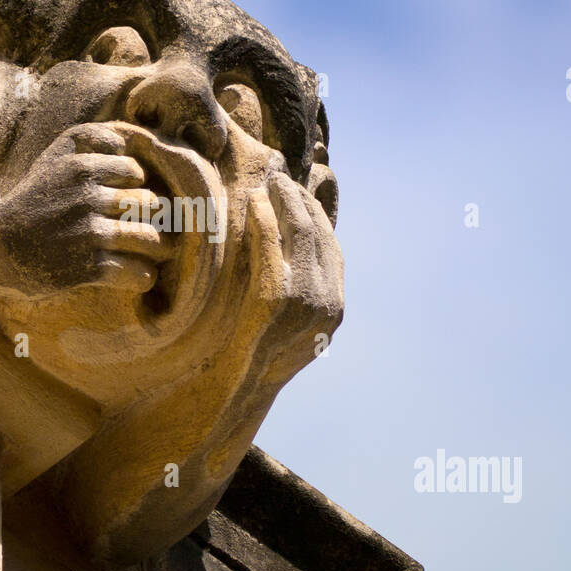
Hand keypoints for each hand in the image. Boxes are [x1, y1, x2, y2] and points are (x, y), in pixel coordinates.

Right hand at [0, 122, 172, 300]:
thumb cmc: (33, 197)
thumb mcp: (55, 155)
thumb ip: (92, 138)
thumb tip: (130, 138)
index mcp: (80, 167)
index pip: (136, 171)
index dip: (136, 185)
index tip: (126, 196)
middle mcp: (86, 198)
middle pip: (149, 203)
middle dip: (152, 216)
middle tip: (146, 225)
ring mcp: (88, 234)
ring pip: (148, 238)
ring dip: (157, 248)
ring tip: (152, 251)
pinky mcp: (87, 268)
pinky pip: (136, 272)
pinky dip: (143, 276)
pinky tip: (139, 274)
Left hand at [244, 170, 344, 383]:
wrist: (235, 388)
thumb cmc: (255, 358)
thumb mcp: (292, 330)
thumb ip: (304, 296)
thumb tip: (302, 261)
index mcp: (334, 307)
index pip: (332, 249)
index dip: (317, 217)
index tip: (300, 197)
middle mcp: (326, 301)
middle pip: (318, 234)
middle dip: (302, 202)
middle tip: (283, 181)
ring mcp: (303, 298)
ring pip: (300, 232)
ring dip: (285, 201)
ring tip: (271, 184)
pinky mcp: (274, 296)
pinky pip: (271, 243)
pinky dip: (264, 217)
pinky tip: (254, 202)